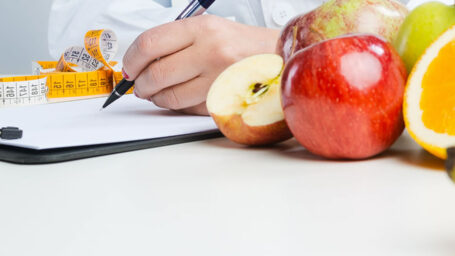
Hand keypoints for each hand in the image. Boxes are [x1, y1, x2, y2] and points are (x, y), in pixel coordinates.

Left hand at [122, 15, 279, 114]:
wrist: (278, 58)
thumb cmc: (243, 44)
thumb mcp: (209, 28)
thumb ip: (175, 42)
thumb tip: (142, 62)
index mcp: (202, 29)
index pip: (150, 44)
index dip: (131, 60)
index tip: (129, 68)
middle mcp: (211, 52)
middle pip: (156, 74)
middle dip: (140, 85)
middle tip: (139, 86)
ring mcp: (218, 79)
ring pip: (170, 97)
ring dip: (157, 99)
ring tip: (158, 93)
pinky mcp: (224, 101)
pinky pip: (189, 109)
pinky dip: (178, 107)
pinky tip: (181, 98)